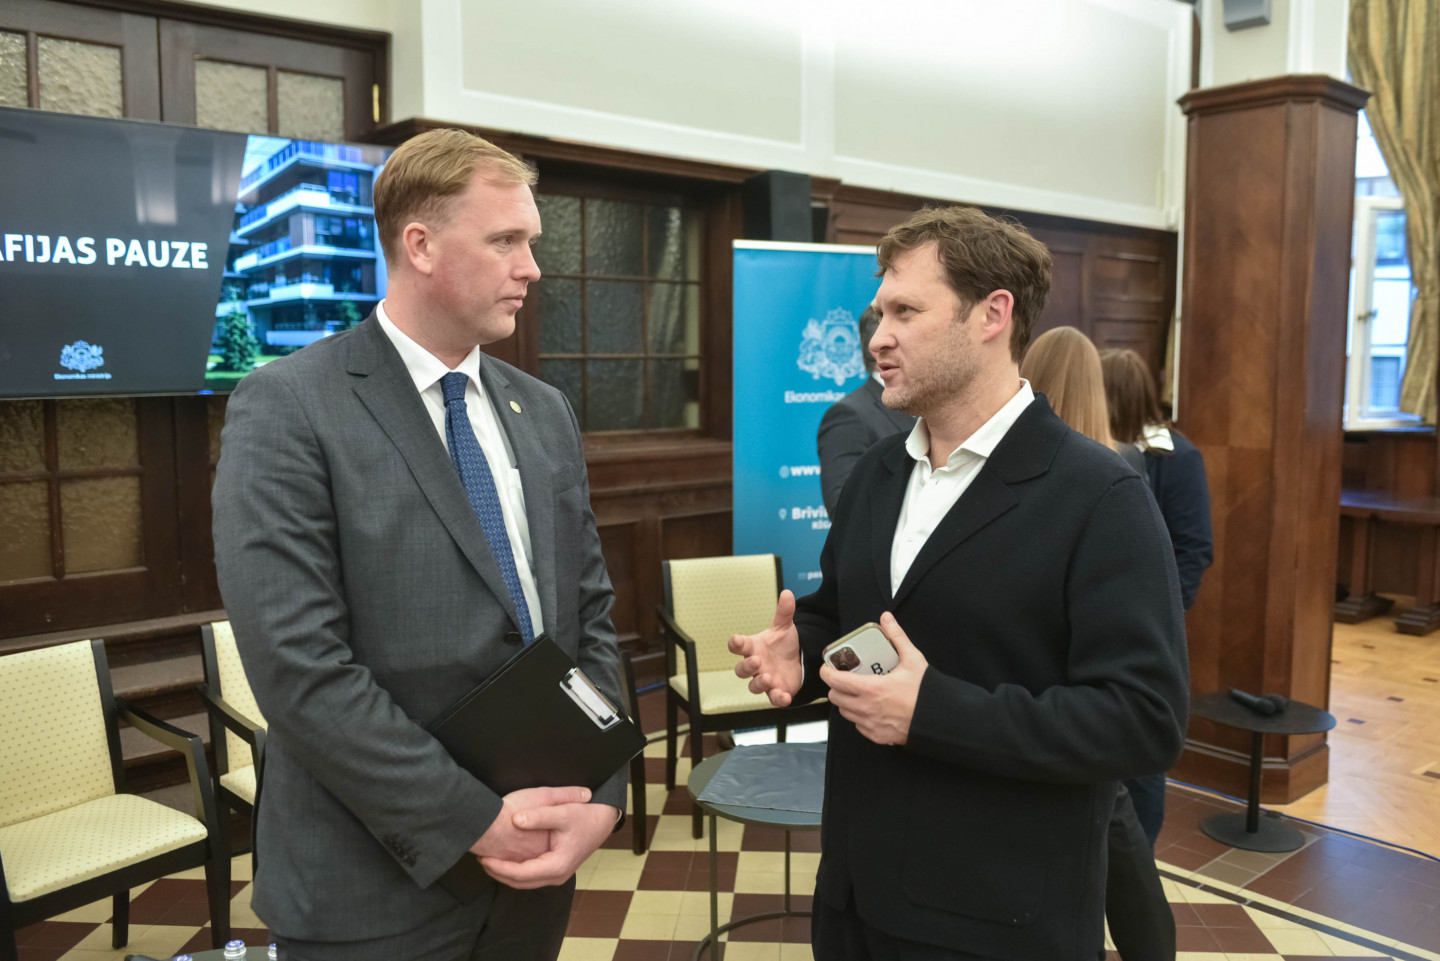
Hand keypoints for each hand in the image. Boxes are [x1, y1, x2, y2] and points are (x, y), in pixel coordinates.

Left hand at [479, 802, 618, 888]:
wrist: (603, 820)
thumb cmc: (585, 815)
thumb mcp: (563, 811)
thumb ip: (540, 815)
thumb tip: (516, 820)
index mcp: (558, 865)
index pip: (521, 874)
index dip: (500, 868)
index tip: (483, 857)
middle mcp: (557, 875)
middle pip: (520, 882)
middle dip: (498, 873)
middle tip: (479, 858)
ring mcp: (556, 875)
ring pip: (524, 882)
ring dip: (505, 873)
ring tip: (486, 859)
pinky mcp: (554, 870)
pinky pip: (530, 876)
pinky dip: (514, 870)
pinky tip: (503, 858)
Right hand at [729, 590, 802, 706]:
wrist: (798, 661)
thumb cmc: (783, 644)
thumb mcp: (784, 627)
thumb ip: (784, 612)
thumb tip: (788, 593)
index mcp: (753, 648)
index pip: (738, 646)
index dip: (735, 643)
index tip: (736, 640)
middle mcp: (756, 665)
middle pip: (741, 670)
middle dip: (746, 666)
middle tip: (756, 660)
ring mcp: (765, 679)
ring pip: (754, 686)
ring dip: (759, 683)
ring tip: (768, 677)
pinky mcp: (777, 691)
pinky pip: (773, 699)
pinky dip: (777, 699)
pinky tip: (784, 697)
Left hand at [818, 612, 926, 745]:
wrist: (940, 719)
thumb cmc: (925, 691)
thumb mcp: (912, 659)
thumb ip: (896, 637)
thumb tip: (886, 618)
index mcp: (871, 689)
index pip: (834, 681)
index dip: (827, 672)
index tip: (829, 667)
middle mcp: (866, 708)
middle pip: (835, 697)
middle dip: (836, 686)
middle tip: (846, 678)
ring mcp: (870, 724)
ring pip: (844, 712)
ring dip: (846, 702)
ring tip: (858, 692)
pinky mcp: (877, 736)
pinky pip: (858, 725)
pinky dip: (859, 716)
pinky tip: (870, 707)